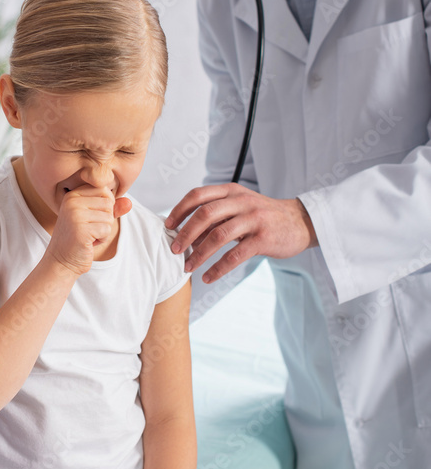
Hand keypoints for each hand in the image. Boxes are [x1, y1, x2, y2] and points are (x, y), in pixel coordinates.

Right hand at [47, 186, 131, 276]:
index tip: (91, 218)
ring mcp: (75, 214)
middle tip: (89, 229)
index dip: (106, 207)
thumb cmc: (79, 238)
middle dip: (105, 220)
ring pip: (109, 217)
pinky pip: (106, 230)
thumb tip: (129, 202)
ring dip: (104, 230)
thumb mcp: (95, 219)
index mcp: (73, 194)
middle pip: (108, 203)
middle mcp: (72, 201)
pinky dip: (102, 239)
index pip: (104, 190)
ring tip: (88, 236)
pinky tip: (88, 243)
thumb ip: (111, 208)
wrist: (62, 260)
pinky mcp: (80, 229)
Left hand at [165, 182, 317, 283]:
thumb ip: (217, 216)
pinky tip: (208, 277)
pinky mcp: (263, 238)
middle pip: (205, 214)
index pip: (198, 195)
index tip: (168, 226)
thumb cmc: (264, 216)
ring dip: (199, 254)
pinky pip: (235, 255)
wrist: (301, 222)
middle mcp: (241, 201)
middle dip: (185, 233)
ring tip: (188, 267)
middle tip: (174, 249)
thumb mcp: (240, 207)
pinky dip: (218, 268)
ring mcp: (253, 219)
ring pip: (218, 235)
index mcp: (231, 191)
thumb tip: (188, 235)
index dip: (180, 210)